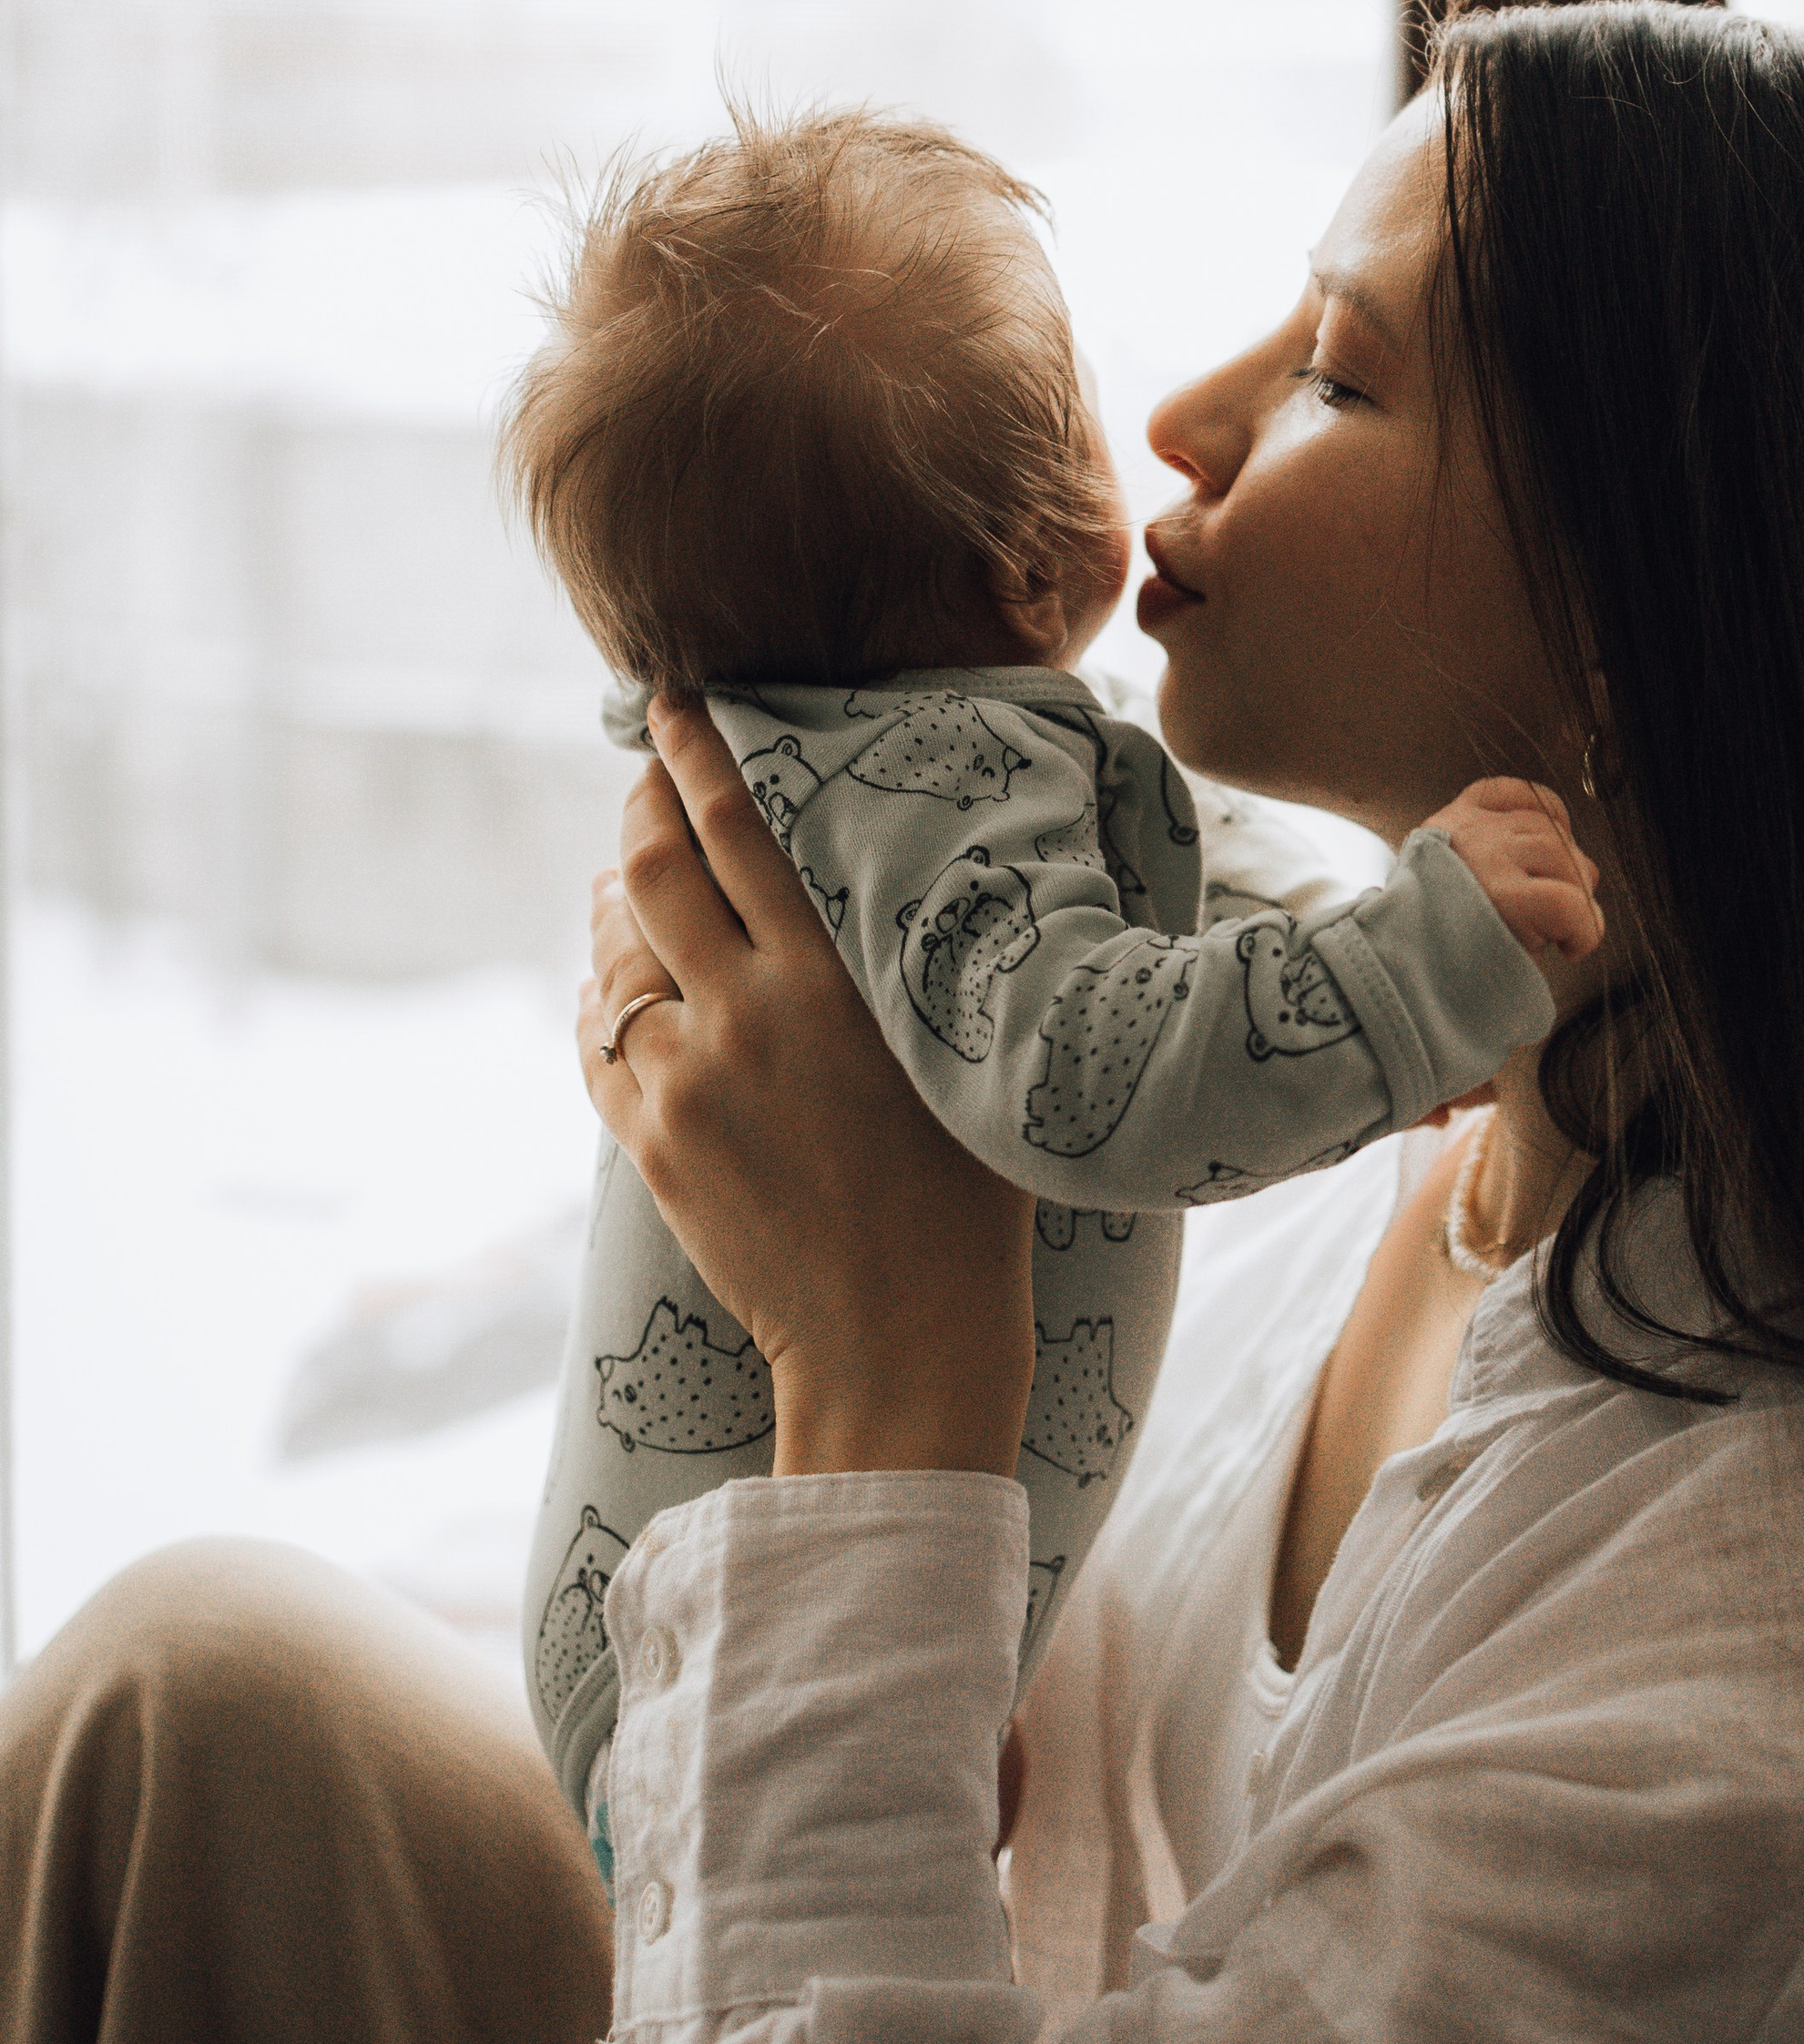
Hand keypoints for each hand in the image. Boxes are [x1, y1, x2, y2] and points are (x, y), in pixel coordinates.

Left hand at [578, 695, 1035, 1479]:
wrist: (900, 1340)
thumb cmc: (964, 1197)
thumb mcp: (946, 1046)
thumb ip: (891, 960)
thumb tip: (848, 879)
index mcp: (831, 979)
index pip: (740, 828)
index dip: (696, 755)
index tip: (672, 703)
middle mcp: (747, 1015)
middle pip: (654, 871)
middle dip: (639, 806)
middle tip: (643, 769)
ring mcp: (687, 1083)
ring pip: (616, 955)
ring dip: (615, 906)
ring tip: (624, 881)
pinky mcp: (651, 1146)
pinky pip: (598, 1041)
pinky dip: (602, 999)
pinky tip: (615, 986)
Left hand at [1424, 777, 1603, 972]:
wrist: (1396, 927)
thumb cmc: (1447, 948)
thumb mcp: (1501, 958)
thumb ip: (1545, 936)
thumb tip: (1577, 920)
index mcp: (1497, 895)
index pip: (1568, 903)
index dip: (1586, 930)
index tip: (1573, 948)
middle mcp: (1488, 851)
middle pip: (1566, 859)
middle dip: (1578, 895)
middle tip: (1562, 920)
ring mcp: (1476, 824)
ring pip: (1551, 827)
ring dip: (1565, 859)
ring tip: (1551, 885)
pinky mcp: (1465, 807)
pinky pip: (1517, 791)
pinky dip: (1543, 806)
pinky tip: (1552, 828)